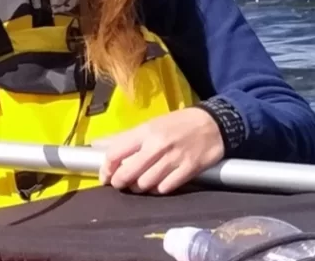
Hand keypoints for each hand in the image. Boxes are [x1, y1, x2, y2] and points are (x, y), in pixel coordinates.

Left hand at [95, 107, 224, 194]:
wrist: (213, 124)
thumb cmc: (178, 124)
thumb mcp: (151, 124)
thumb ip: (128, 138)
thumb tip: (100, 147)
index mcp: (145, 132)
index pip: (116, 152)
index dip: (106, 168)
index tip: (104, 176)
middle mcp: (157, 145)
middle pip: (129, 172)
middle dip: (120, 182)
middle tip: (119, 184)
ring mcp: (174, 159)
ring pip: (146, 183)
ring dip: (138, 187)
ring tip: (138, 185)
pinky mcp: (189, 170)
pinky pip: (165, 187)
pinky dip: (157, 189)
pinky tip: (156, 185)